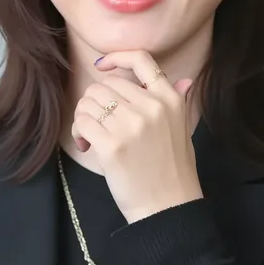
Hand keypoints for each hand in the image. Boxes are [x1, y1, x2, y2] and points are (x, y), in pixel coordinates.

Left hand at [71, 51, 203, 222]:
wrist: (168, 207)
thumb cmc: (174, 170)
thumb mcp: (182, 129)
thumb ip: (178, 100)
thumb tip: (185, 79)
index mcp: (169, 99)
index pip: (141, 59)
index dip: (116, 57)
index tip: (101, 66)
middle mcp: (151, 107)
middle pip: (105, 84)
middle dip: (95, 101)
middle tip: (97, 123)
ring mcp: (131, 125)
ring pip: (89, 101)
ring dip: (84, 116)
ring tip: (92, 136)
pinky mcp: (112, 145)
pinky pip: (82, 121)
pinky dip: (79, 131)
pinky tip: (87, 145)